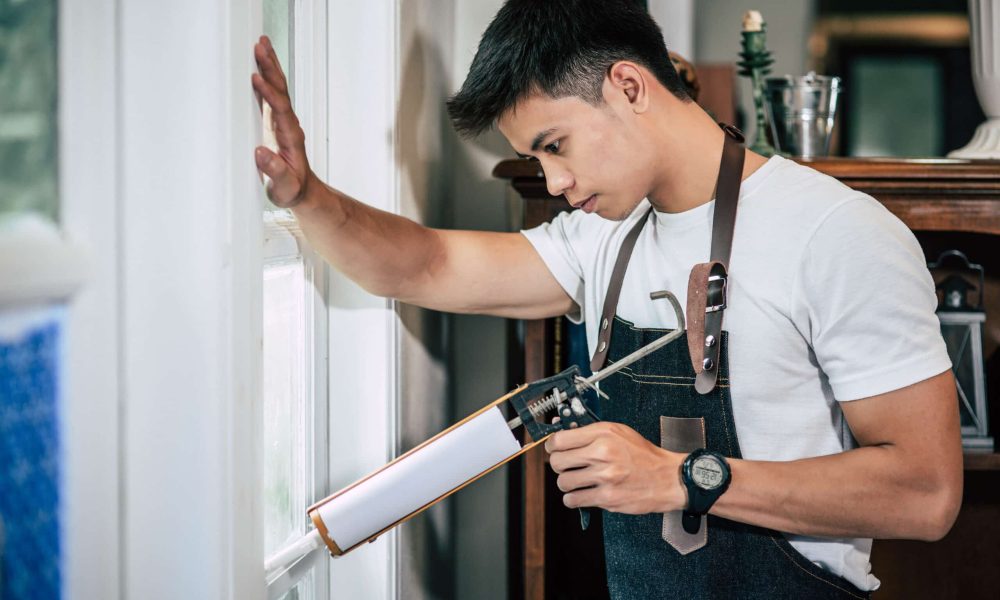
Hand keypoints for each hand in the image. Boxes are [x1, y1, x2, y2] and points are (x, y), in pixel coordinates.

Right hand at [251, 35, 315, 207]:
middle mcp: (289, 125)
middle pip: (281, 91)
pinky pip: (273, 95)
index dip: (269, 94)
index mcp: (291, 137)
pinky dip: (267, 78)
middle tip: (261, 46)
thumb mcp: (284, 186)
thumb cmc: (292, 190)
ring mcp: (284, 122)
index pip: (280, 110)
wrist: (301, 191)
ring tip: (262, 45)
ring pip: (278, 89)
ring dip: (270, 67)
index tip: (257, 79)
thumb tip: (262, 153)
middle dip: (271, 68)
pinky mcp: (277, 122)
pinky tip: (259, 66)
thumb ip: (275, 172)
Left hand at [544, 422, 686, 513]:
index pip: (560, 439)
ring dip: (567, 483)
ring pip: (563, 482)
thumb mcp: (618, 432)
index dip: (552, 446)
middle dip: (558, 465)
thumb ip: (590, 433)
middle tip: (567, 466)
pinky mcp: (607, 497)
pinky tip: (582, 494)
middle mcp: (602, 453)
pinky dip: (574, 499)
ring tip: (577, 481)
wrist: (667, 478)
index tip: (555, 449)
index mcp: (603, 434)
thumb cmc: (643, 455)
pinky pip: (574, 500)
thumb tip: (561, 434)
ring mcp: (604, 477)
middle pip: (557, 462)